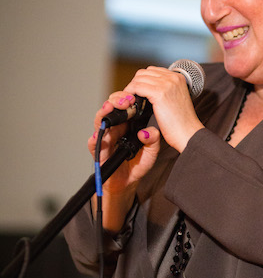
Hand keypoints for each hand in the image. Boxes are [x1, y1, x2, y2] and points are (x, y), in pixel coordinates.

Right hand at [88, 93, 160, 232]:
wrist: (127, 181)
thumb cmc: (137, 163)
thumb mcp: (151, 152)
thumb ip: (153, 141)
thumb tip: (148, 132)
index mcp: (127, 124)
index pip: (126, 107)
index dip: (129, 99)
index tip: (136, 96)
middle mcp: (114, 128)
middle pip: (111, 109)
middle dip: (117, 101)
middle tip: (126, 99)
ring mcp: (105, 138)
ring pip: (100, 122)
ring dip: (104, 113)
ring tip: (109, 108)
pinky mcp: (98, 151)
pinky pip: (94, 144)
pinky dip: (95, 139)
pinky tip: (99, 135)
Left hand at [122, 65, 203, 152]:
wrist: (189, 134)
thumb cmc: (182, 123)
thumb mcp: (175, 100)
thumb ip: (166, 91)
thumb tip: (149, 90)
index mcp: (178, 77)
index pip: (152, 71)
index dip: (142, 81)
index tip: (138, 92)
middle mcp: (173, 77)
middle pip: (144, 73)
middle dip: (135, 83)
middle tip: (132, 97)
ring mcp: (166, 84)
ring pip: (139, 78)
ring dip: (131, 88)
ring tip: (130, 100)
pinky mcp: (159, 93)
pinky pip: (137, 87)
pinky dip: (130, 93)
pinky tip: (131, 102)